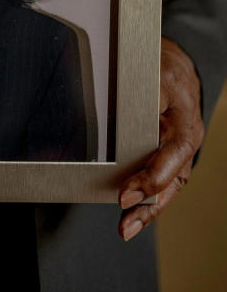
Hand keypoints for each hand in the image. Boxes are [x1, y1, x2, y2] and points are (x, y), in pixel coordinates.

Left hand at [117, 37, 203, 240]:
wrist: (175, 62)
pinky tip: (133, 218)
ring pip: (170, 186)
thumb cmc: (159, 65)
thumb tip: (105, 108)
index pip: (172, 153)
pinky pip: (164, 182)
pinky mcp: (171, 155)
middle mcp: (186, 137)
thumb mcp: (150, 72)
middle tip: (124, 218)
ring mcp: (181, 149)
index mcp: (183, 118)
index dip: (151, 176)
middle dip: (148, 202)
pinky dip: (149, 202)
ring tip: (126, 228)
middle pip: (173, 178)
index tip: (125, 192)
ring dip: (148, 210)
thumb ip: (136, 93)